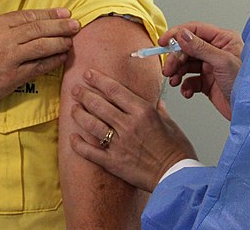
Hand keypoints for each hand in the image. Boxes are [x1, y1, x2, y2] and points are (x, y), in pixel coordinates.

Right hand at [0, 8, 78, 110]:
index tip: (64, 14)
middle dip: (61, 26)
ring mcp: (9, 58)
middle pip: (39, 29)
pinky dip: (52, 61)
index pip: (29, 16)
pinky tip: (61, 57)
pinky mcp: (12, 77)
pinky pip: (38, 66)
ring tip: (71, 40)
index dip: (49, 15)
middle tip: (76, 25)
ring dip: (60, 42)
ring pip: (42, 46)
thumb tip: (28, 24)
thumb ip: (2, 28)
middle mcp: (3, 38)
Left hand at [69, 69, 196, 192]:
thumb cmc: (177, 151)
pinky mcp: (113, 162)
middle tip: (76, 90)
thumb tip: (158, 101)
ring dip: (79, 115)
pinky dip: (78, 144)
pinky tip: (72, 138)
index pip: (114, 90)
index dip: (98, 80)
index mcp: (143, 112)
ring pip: (91, 124)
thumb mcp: (171, 124)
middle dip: (84, 94)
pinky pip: (90, 151)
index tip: (88, 74)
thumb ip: (160, 110)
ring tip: (73, 109)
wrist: (177, 176)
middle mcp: (128, 125)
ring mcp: (119, 144)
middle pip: (98, 104)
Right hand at [161, 22, 242, 119]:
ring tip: (174, 80)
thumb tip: (182, 35)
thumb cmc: (247, 84)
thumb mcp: (222, 61)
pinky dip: (185, 86)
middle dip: (175, 58)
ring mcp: (211, 67)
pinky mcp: (208, 82)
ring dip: (177, 72)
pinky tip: (187, 91)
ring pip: (186, 64)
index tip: (163, 42)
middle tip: (168, 69)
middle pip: (187, 48)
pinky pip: (190, 80)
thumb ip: (200, 47)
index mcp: (224, 40)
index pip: (195, 30)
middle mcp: (216, 51)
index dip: (177, 35)